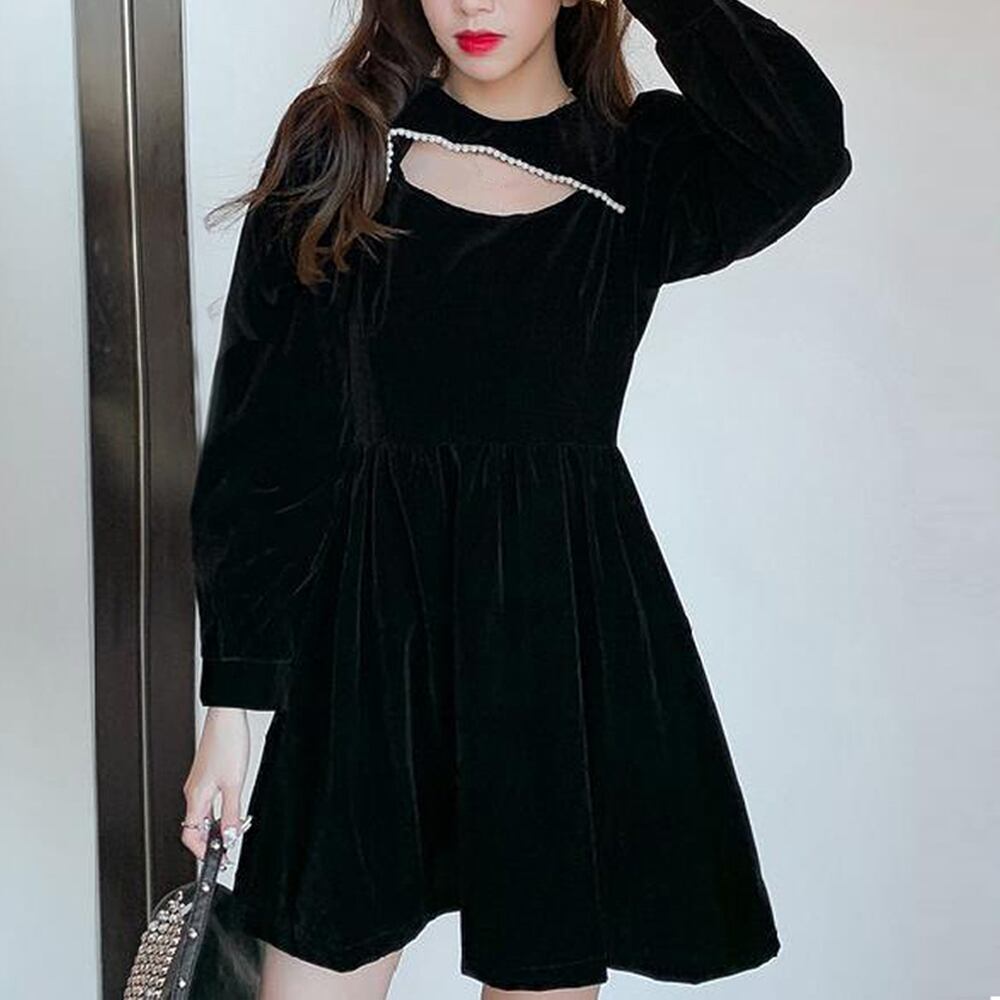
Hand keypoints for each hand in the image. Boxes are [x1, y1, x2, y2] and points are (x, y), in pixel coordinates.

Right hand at [181, 706, 251, 861]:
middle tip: (230, 847)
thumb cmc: (228, 743)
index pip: (190, 835)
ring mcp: (199, 782)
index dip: (202, 852)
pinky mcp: (206, 774)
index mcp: (196, 796)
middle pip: (196, 827)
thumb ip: (232, 813)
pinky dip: (219, 811)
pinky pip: (209, 801)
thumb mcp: (234, 783)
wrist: (227, 717)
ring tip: (235, 829)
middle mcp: (193, 791)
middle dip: (212, 840)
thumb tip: (230, 838)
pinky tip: (233, 809)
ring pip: (204, 814)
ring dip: (217, 826)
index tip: (217, 860)